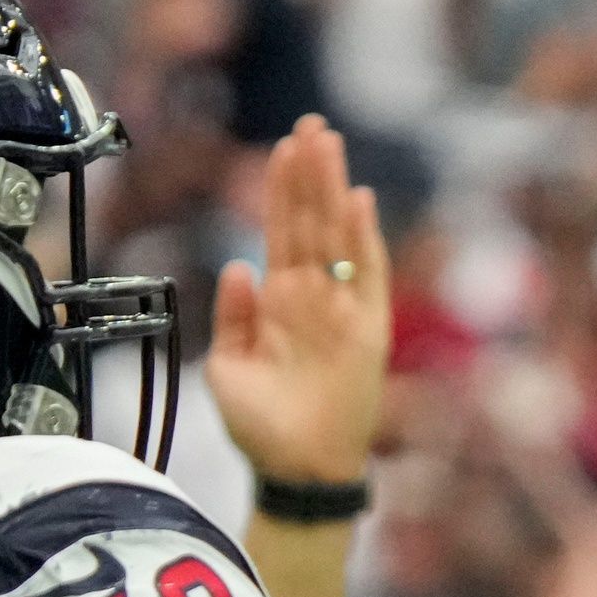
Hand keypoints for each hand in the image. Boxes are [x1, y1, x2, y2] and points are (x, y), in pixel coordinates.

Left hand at [210, 114, 390, 484]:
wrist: (295, 471)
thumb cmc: (261, 427)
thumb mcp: (228, 366)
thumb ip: (233, 315)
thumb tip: (239, 265)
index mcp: (280, 302)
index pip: (282, 232)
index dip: (282, 190)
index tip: (282, 147)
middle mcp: (314, 298)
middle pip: (312, 222)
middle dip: (311, 174)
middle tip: (311, 125)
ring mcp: (343, 311)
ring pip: (338, 237)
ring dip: (333, 191)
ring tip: (329, 145)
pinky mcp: (368, 332)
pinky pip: (368, 277)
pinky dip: (363, 240)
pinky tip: (357, 202)